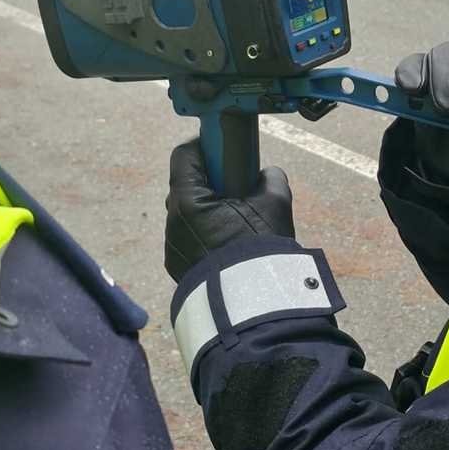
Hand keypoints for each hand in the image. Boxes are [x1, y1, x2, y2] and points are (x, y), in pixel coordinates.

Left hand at [164, 139, 294, 282]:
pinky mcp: (178, 267)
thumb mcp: (276, 204)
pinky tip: (230, 241)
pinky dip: (205, 233)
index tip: (225, 149)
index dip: (204, 146)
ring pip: (188, 213)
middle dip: (210, 179)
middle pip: (186, 185)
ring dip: (208, 208)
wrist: (252, 304)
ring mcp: (173, 246)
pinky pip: (189, 238)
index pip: (184, 155)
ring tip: (237, 218)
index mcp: (188, 201)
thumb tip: (266, 174)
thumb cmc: (260, 250)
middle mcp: (172, 221)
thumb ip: (270, 178)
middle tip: (238, 185)